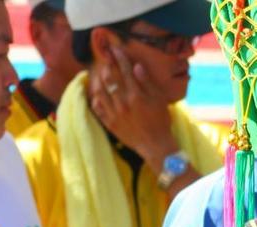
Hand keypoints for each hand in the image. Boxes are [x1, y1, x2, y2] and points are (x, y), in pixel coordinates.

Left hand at [88, 43, 176, 168]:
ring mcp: (114, 114)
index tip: (115, 49)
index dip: (119, 58)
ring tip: (98, 74)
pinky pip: (97, 109)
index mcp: (136, 95)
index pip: (125, 71)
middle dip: (106, 66)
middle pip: (109, 79)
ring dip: (98, 80)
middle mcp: (123, 103)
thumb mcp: (159, 100)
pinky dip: (95, 99)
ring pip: (100, 92)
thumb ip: (147, 83)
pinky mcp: (110, 124)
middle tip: (105, 59)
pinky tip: (96, 94)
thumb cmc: (161, 122)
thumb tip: (136, 66)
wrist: (156, 146)